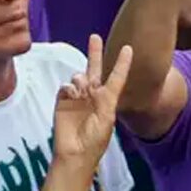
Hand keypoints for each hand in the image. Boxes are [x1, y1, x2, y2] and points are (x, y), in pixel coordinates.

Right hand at [53, 33, 132, 164]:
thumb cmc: (95, 139)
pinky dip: (69, 88)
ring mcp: (77, 98)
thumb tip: (90, 81)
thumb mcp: (107, 117)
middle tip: (95, 36)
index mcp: (108, 99)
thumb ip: (103, 97)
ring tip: (83, 91)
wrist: (75, 153)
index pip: (116, 77)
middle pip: (94, 69)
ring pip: (79, 77)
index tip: (128, 48)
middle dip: (95, 53)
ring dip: (81, 80)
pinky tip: (72, 95)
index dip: (122, 63)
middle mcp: (93, 95)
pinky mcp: (62, 102)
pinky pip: (65, 87)